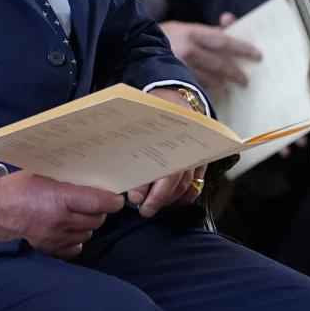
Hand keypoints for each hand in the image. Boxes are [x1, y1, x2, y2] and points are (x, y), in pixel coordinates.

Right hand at [0, 171, 124, 260]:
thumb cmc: (16, 189)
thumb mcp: (41, 174)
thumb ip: (66, 179)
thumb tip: (90, 179)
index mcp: (60, 199)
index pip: (100, 203)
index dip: (112, 200)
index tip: (115, 197)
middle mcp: (62, 221)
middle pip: (98, 219)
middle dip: (98, 210)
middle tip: (89, 201)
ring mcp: (57, 239)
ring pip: (88, 232)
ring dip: (86, 223)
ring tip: (73, 213)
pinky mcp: (52, 251)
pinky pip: (76, 247)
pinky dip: (75, 238)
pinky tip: (65, 229)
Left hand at [128, 87, 207, 216]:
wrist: (175, 101)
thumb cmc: (151, 110)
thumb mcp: (137, 114)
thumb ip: (126, 135)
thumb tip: (108, 160)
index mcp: (167, 131)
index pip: (160, 164)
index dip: (146, 184)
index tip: (134, 197)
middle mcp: (185, 144)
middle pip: (174, 178)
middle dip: (157, 198)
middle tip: (143, 210)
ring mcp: (195, 154)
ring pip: (185, 185)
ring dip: (168, 200)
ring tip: (151, 207)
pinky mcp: (200, 162)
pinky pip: (195, 185)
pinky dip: (184, 197)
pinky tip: (171, 203)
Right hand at [160, 17, 259, 91]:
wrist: (129, 47)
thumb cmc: (157, 37)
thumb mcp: (180, 28)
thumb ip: (205, 29)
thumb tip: (229, 21)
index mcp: (189, 32)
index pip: (222, 40)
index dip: (242, 47)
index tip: (257, 54)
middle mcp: (186, 49)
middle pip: (219, 62)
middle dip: (235, 72)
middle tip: (246, 79)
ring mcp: (178, 66)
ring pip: (209, 77)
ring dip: (222, 81)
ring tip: (231, 85)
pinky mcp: (173, 79)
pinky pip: (195, 86)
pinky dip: (205, 88)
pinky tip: (212, 90)